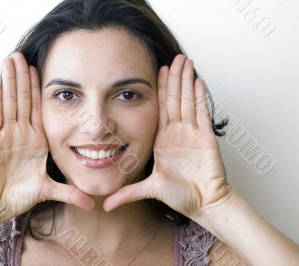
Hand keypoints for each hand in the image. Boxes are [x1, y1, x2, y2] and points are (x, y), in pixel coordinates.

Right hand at [0, 52, 94, 220]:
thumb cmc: (21, 195)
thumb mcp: (49, 189)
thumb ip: (70, 194)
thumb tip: (92, 204)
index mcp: (36, 139)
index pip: (37, 108)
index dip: (38, 89)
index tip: (40, 69)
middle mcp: (21, 133)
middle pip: (23, 98)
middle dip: (23, 76)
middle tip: (22, 54)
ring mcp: (6, 134)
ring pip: (9, 101)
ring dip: (10, 80)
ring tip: (10, 58)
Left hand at [103, 55, 232, 218]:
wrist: (204, 204)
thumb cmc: (181, 196)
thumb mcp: (149, 189)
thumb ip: (128, 194)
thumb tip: (105, 205)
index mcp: (164, 139)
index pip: (161, 108)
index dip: (161, 88)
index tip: (158, 70)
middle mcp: (178, 133)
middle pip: (176, 99)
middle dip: (175, 77)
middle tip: (175, 57)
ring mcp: (193, 133)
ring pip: (189, 101)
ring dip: (187, 80)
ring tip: (186, 61)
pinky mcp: (207, 138)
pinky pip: (203, 113)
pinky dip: (201, 97)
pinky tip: (199, 81)